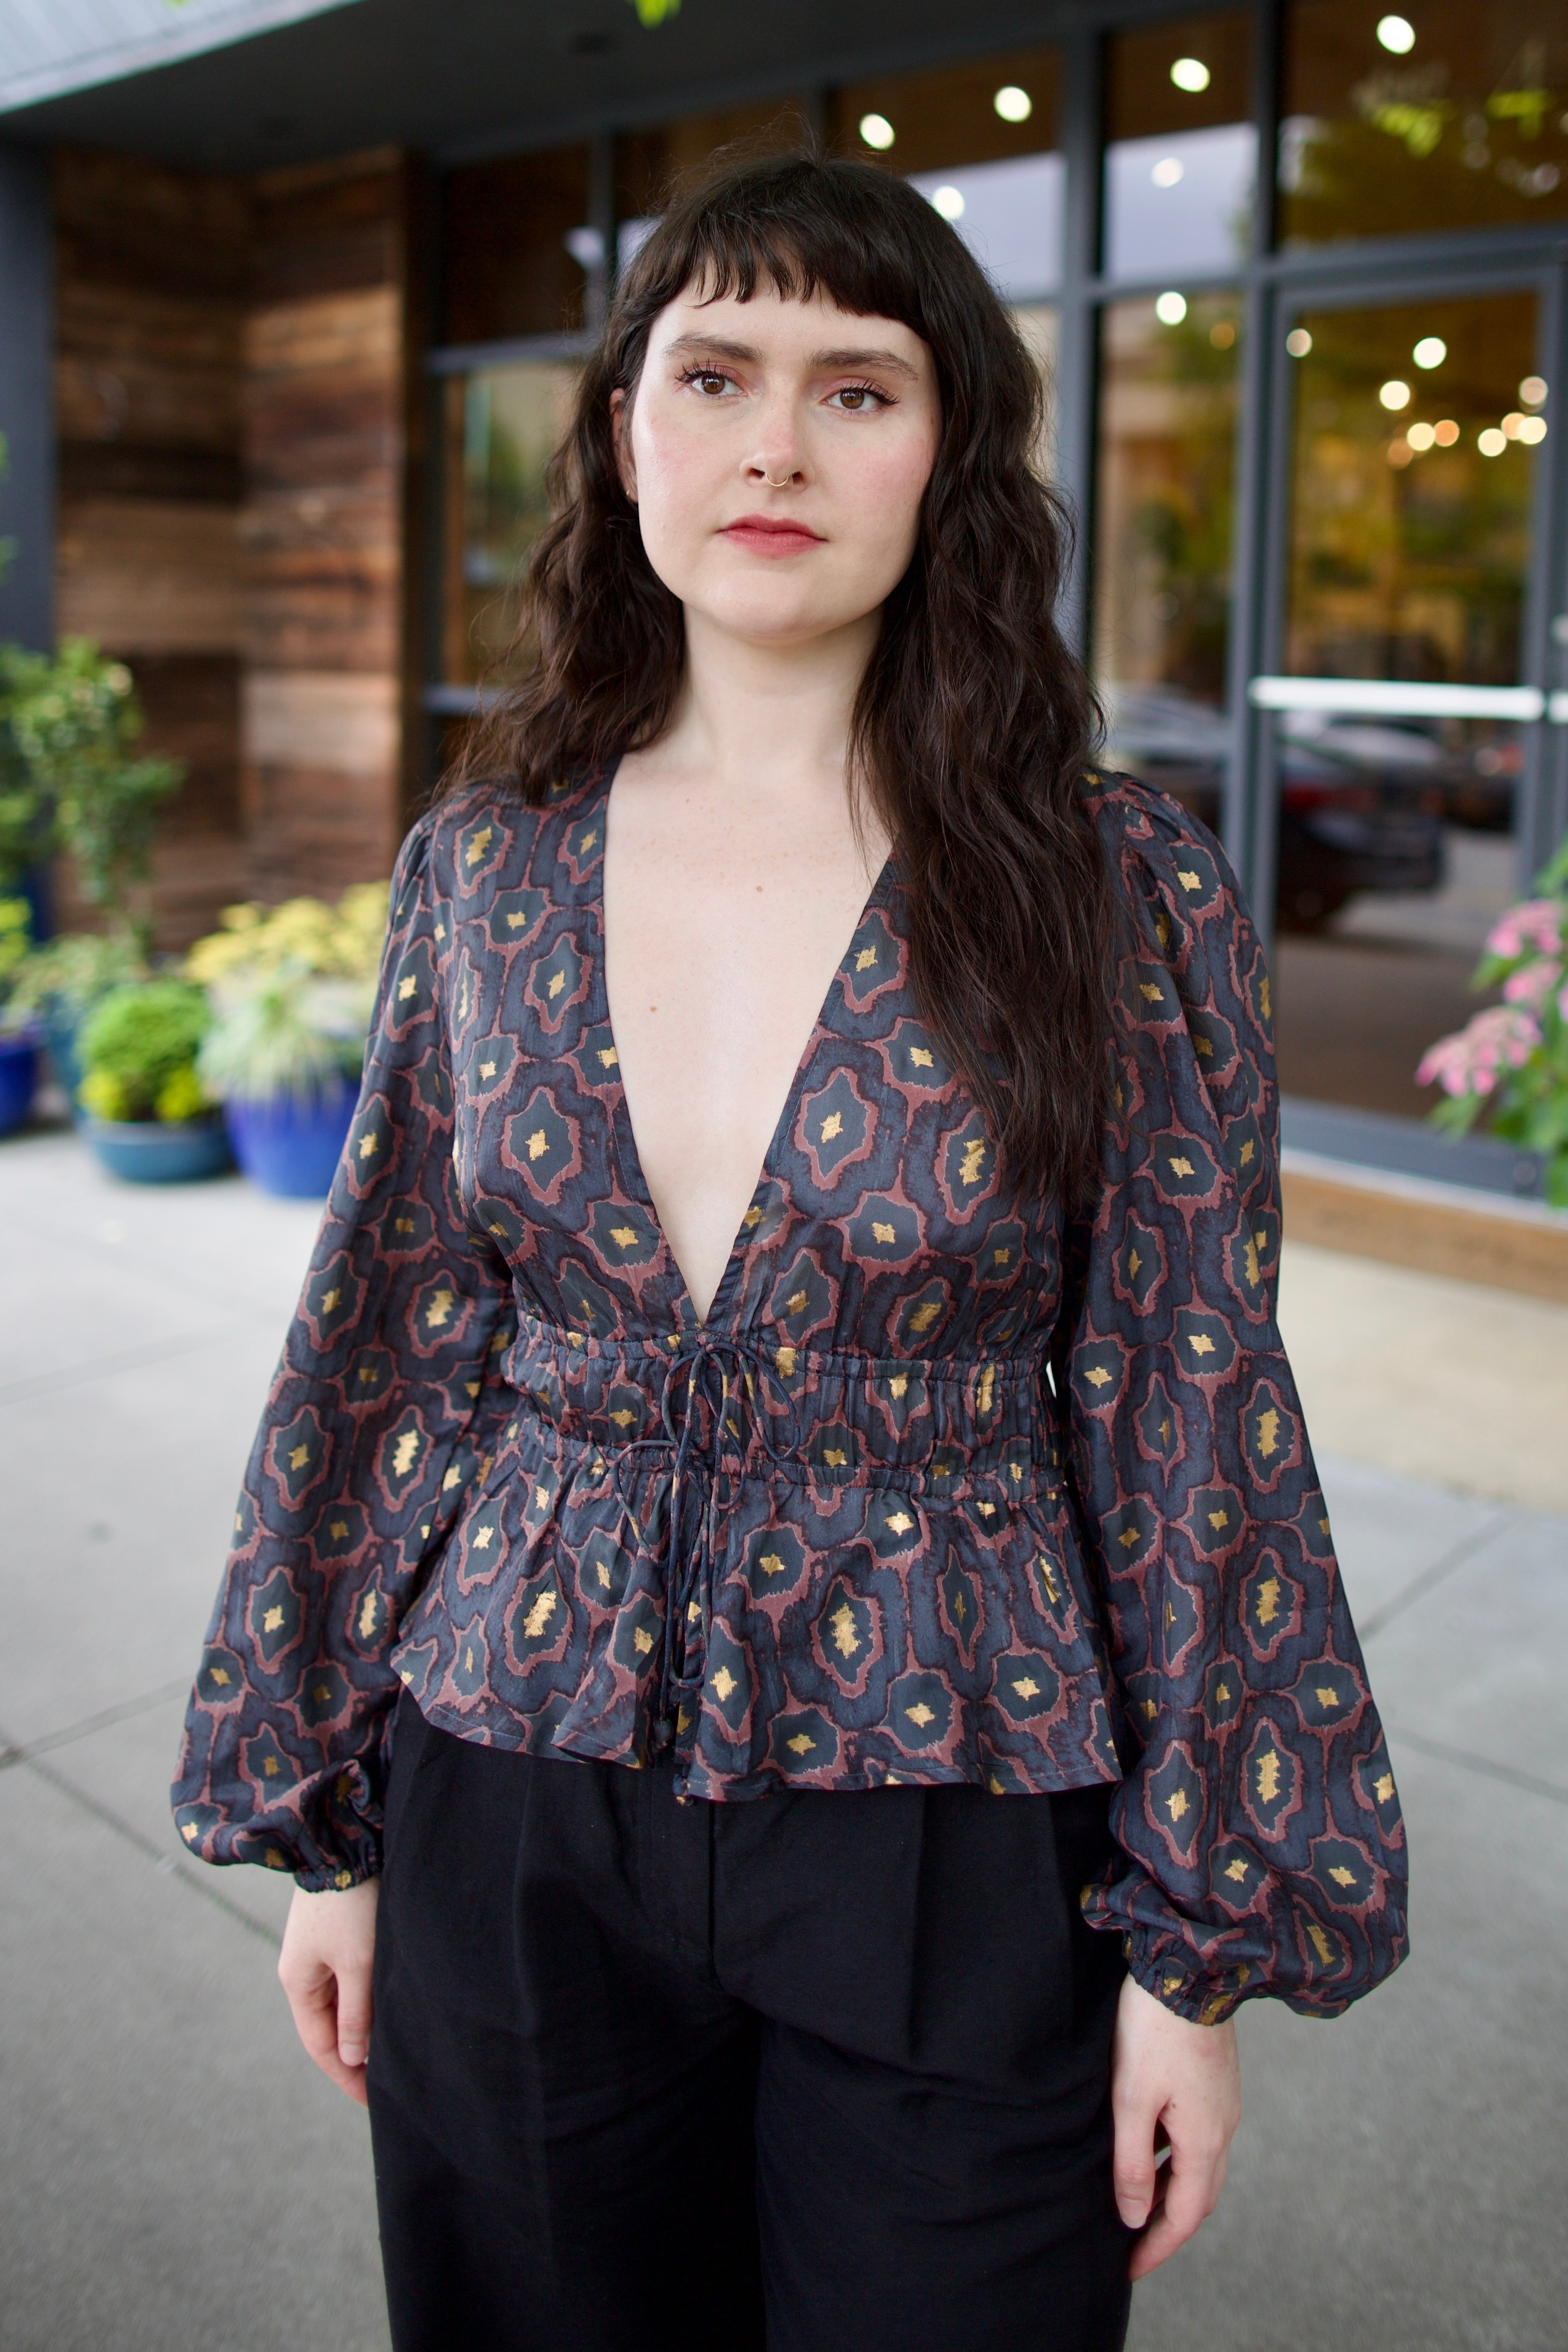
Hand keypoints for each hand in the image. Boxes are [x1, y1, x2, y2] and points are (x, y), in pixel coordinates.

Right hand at [278, 1877, 380, 2106]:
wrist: (344, 1843)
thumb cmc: (350, 1903)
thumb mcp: (357, 1963)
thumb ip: (356, 2012)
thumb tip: (352, 2058)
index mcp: (299, 1983)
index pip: (321, 2046)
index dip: (346, 2076)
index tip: (372, 2100)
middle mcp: (303, 1972)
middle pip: (328, 2029)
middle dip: (353, 2058)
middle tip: (385, 2084)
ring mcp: (317, 1954)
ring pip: (340, 2006)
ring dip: (361, 2030)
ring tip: (389, 2054)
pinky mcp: (334, 1936)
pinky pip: (347, 1983)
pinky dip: (363, 2003)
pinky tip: (384, 2012)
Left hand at [1111, 1971, 1240, 2280]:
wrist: (1190, 1965)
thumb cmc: (1153, 2028)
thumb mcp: (1131, 2098)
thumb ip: (1134, 2161)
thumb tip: (1134, 2216)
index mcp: (1205, 2139)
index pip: (1185, 2215)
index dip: (1158, 2246)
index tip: (1130, 2269)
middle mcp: (1224, 2127)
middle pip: (1200, 2197)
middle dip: (1168, 2226)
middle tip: (1134, 2247)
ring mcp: (1224, 2103)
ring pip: (1202, 2166)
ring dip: (1174, 2191)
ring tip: (1137, 2203)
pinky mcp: (1217, 2081)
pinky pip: (1201, 2138)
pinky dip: (1178, 2159)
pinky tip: (1151, 2149)